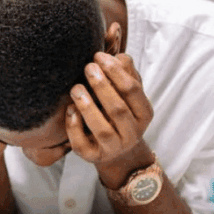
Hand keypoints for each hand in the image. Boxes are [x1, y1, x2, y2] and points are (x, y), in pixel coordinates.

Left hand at [64, 52, 154, 185]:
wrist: (117, 151)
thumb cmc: (120, 113)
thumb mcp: (128, 94)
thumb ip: (126, 74)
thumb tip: (119, 56)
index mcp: (144, 113)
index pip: (132, 90)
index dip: (116, 72)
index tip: (99, 56)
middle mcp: (132, 133)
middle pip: (118, 109)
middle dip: (101, 86)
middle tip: (87, 67)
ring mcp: (114, 148)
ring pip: (101, 129)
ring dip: (87, 107)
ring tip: (75, 88)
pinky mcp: (94, 157)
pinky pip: (82, 145)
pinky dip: (74, 127)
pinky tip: (69, 110)